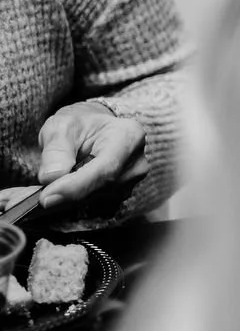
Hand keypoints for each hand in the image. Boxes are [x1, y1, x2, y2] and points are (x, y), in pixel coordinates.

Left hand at [2, 101, 147, 213]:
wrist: (97, 131)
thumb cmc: (82, 124)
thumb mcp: (64, 124)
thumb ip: (57, 148)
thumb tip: (51, 177)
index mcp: (129, 138)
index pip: (105, 169)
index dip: (76, 186)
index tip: (46, 197)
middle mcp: (134, 165)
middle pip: (96, 190)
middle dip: (56, 197)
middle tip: (14, 202)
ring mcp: (128, 185)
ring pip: (87, 202)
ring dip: (51, 203)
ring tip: (14, 199)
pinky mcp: (114, 199)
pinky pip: (84, 206)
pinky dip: (56, 204)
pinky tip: (32, 201)